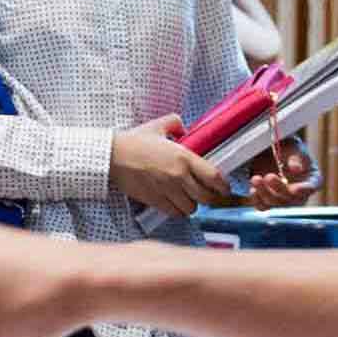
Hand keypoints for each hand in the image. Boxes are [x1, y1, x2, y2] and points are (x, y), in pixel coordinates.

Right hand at [110, 114, 232, 215]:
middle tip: (211, 196)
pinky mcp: (155, 200)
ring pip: (191, 208)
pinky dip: (178, 210)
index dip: (224, 186)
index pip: (214, 177)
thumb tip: (184, 128)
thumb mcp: (158, 125)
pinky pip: (175, 212)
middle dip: (211, 198)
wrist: (111, 156)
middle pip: (207, 197)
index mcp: (184, 157)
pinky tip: (174, 202)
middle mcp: (178, 176)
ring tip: (188, 198)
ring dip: (192, 205)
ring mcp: (167, 190)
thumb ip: (175, 124)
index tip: (226, 188)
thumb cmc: (134, 140)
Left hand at [245, 138, 319, 210]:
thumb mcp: (294, 148)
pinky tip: (252, 190)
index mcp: (312, 179)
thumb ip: (296, 157)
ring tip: (256, 179)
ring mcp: (284, 199)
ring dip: (265, 193)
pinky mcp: (269, 201)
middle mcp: (300, 194)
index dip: (304, 190)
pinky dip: (257, 200)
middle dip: (279, 189)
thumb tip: (296, 168)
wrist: (271, 152)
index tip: (295, 189)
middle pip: (292, 199)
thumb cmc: (287, 149)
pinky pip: (263, 206)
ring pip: (276, 203)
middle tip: (269, 177)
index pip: (312, 187)